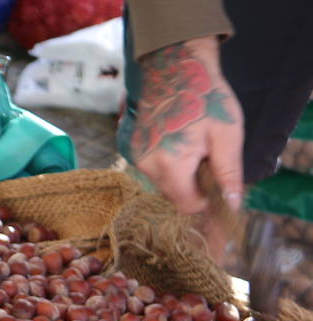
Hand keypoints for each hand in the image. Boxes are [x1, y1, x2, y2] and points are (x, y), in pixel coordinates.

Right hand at [132, 37, 243, 232]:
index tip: (216, 178)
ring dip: (180, 173)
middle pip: (174, 196)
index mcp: (171, 166)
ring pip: (164, 183)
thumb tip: (232, 203)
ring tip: (192, 145)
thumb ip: (228, 172)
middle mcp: (148, 167)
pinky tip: (177, 140)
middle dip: (192, 184)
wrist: (174, 69)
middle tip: (206, 155)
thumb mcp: (228, 135)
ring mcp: (137, 158)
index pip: (187, 205)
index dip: (206, 198)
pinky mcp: (133, 149)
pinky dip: (168, 163)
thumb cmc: (206, 99)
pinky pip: (154, 169)